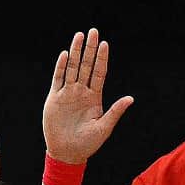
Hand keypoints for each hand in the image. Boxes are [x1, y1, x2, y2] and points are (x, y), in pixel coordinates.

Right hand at [42, 29, 134, 168]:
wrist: (67, 153)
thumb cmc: (87, 143)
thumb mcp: (104, 128)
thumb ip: (115, 111)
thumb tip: (130, 98)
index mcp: (95, 97)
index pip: (99, 72)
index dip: (102, 58)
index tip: (105, 44)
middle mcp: (81, 92)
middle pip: (86, 65)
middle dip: (89, 48)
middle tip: (93, 31)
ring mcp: (67, 94)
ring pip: (72, 68)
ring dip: (75, 53)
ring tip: (78, 36)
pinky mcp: (54, 99)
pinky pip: (58, 79)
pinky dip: (61, 67)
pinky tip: (64, 55)